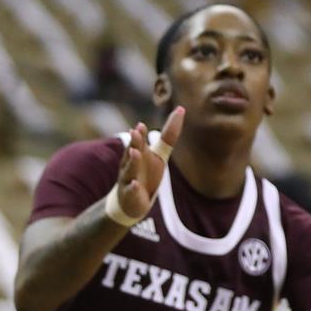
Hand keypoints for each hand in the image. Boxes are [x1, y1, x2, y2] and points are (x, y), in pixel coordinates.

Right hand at [107, 106, 184, 223]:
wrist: (132, 201)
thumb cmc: (146, 173)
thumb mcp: (159, 154)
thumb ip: (169, 134)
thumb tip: (182, 109)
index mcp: (138, 152)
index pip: (138, 141)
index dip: (140, 133)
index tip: (141, 125)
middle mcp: (130, 163)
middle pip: (132, 151)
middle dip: (134, 142)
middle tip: (135, 131)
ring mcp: (128, 179)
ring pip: (129, 170)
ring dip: (132, 161)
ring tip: (136, 152)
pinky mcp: (130, 195)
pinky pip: (131, 191)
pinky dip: (133, 188)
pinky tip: (135, 184)